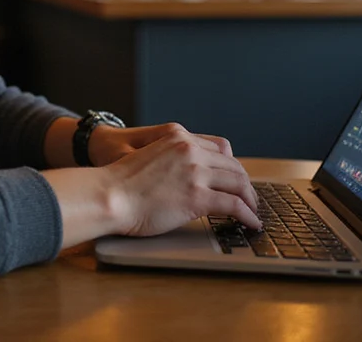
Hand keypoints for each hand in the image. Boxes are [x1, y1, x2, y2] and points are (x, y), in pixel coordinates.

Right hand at [101, 124, 260, 235]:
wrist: (108, 195)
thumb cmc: (121, 182)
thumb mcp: (150, 156)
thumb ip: (171, 159)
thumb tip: (186, 176)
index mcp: (178, 137)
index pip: (220, 147)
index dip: (231, 166)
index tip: (234, 179)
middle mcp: (190, 150)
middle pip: (233, 165)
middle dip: (245, 184)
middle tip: (249, 198)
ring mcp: (195, 172)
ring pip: (239, 184)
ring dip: (251, 200)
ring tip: (253, 212)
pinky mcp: (198, 197)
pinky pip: (234, 205)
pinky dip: (248, 215)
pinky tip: (251, 223)